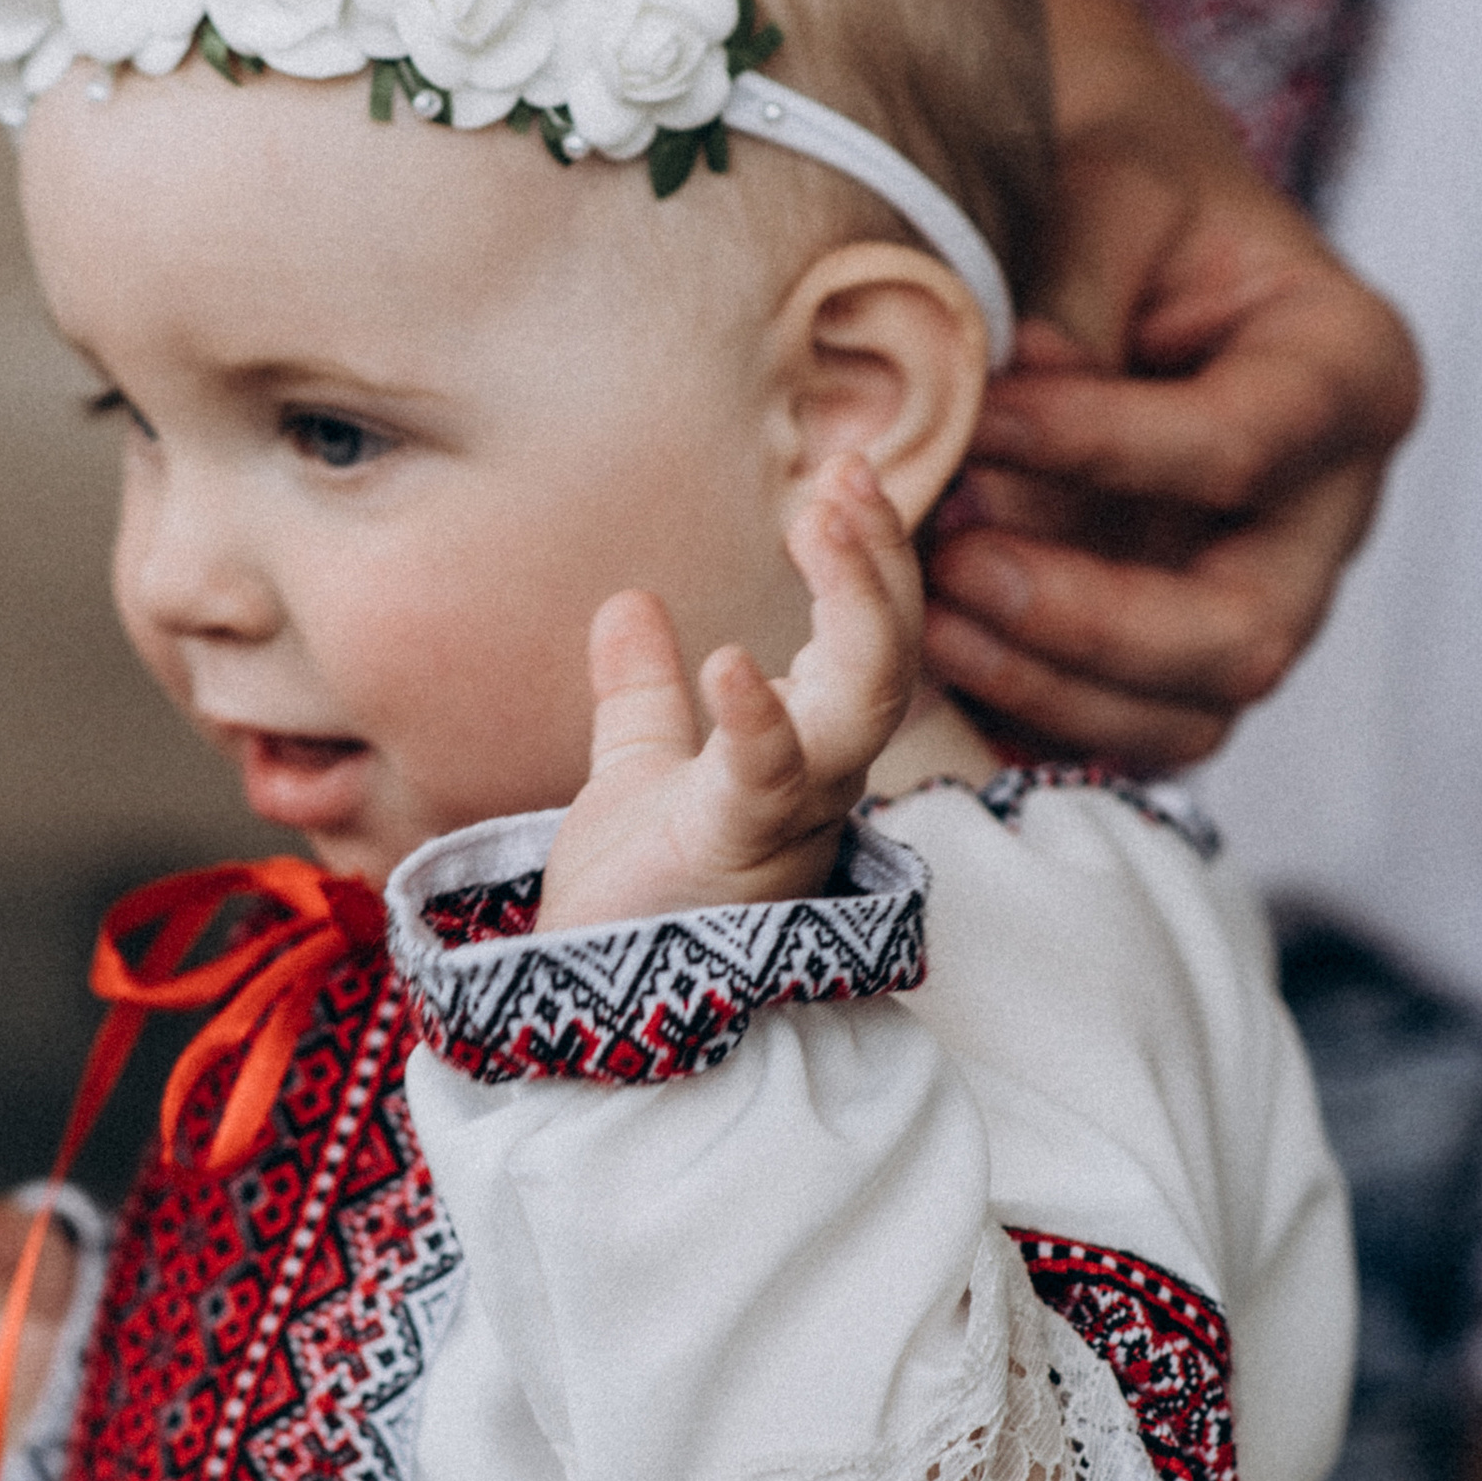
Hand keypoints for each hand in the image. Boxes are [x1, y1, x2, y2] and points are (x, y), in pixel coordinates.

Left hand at [539, 456, 921, 931]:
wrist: (594, 1004)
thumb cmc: (639, 903)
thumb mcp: (637, 771)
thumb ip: (643, 694)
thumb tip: (629, 603)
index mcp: (806, 754)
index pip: (866, 640)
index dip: (867, 558)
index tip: (841, 478)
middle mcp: (819, 782)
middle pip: (887, 659)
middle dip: (878, 563)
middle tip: (848, 476)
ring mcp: (787, 819)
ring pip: (863, 707)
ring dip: (856, 605)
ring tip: (822, 518)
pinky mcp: (733, 855)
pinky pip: (766, 783)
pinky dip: (757, 720)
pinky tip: (730, 658)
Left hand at [924, 0, 1419, 771]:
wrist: (1103, 207)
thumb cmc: (1113, 171)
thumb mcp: (1100, 188)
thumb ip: (1065, 301)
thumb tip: (1003, 417)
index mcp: (1348, 369)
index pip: (1240, 447)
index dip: (1100, 449)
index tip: (974, 422)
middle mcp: (1327, 503)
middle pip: (1245, 630)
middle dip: (1086, 617)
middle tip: (951, 565)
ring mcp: (1259, 586)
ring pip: (1188, 711)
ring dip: (1046, 684)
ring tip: (921, 615)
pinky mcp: (1176, 642)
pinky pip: (1119, 727)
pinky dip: (1027, 713)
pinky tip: (928, 660)